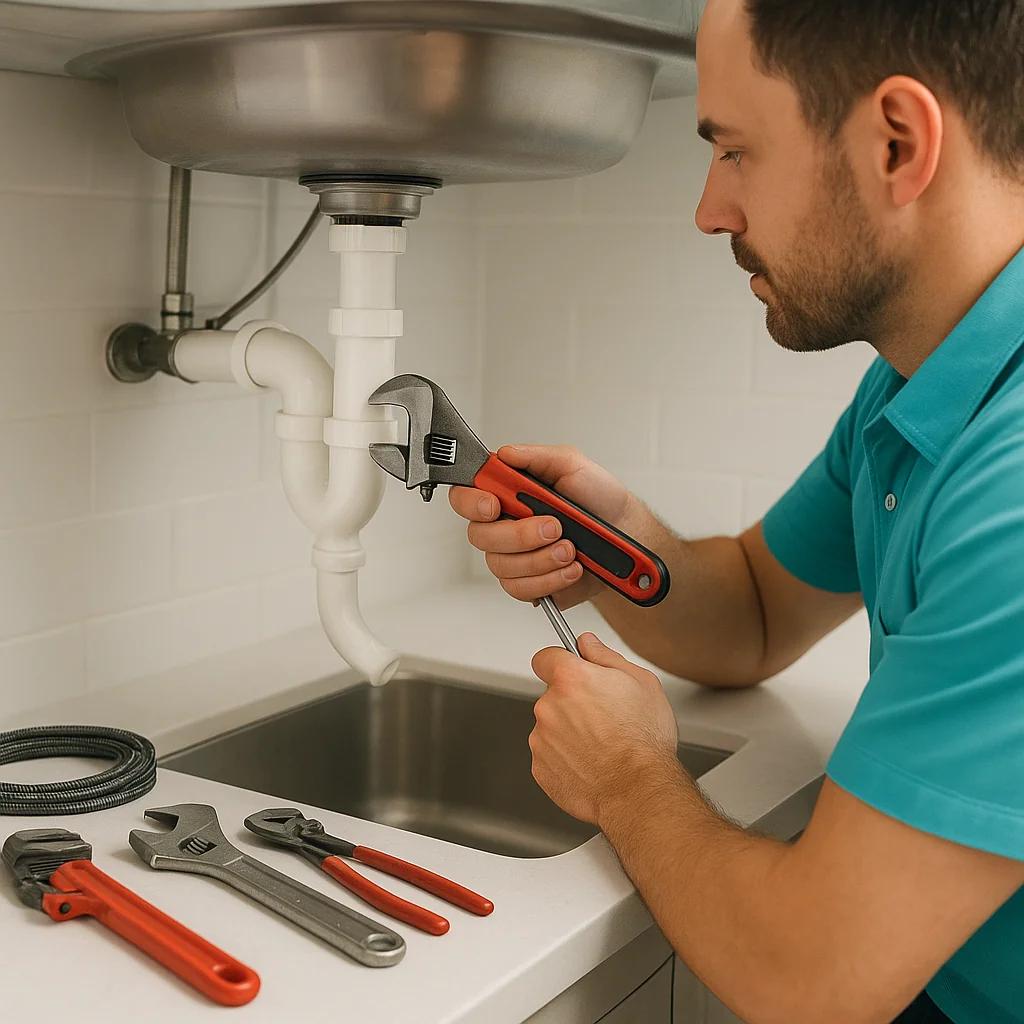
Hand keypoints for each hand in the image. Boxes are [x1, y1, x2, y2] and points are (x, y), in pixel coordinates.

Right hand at [449, 444, 641, 608]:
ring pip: (502, 566)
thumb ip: (536, 456)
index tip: (494, 505)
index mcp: (508, 492)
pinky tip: (570, 568)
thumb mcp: (572, 464)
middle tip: (554, 527)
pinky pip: (521, 589)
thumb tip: (505, 453)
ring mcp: (515, 556)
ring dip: (541, 559)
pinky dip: (550, 580)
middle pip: (480, 536)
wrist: (626, 534)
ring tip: (570, 549)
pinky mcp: (529, 583)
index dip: (471, 503)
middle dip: (519, 535)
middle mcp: (504, 524)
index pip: (465, 496)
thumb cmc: (598, 498)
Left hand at [529, 633, 679, 825]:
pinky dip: (565, 758)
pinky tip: (592, 762)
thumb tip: (588, 643)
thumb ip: (606, 656)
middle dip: (572, 702)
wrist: (639, 790)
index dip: (560, 662)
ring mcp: (541, 739)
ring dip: (568, 731)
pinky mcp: (540, 767)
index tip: (569, 670)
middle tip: (602, 716)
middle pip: (552, 695)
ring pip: (550, 726)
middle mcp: (549, 706)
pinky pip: (549, 755)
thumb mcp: (641, 682)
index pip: (546, 657)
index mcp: (571, 679)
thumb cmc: (644, 740)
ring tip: (601, 744)